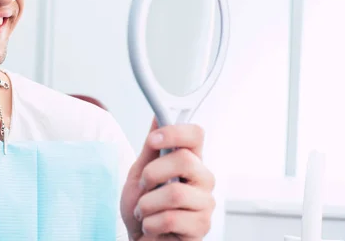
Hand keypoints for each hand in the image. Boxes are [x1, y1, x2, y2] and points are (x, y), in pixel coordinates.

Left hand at [120, 119, 215, 239]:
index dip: (175, 132)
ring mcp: (205, 204)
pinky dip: (150, 223)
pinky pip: (171, 218)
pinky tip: (151, 226)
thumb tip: (158, 116)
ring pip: (175, 193)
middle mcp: (203, 179)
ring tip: (144, 211)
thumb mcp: (140, 173)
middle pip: (185, 160)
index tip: (152, 140)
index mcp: (190, 161)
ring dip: (147, 204)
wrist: (140, 237)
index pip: (196, 135)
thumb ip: (151, 147)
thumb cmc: (143, 205)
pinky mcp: (201, 227)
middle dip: (152, 173)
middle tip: (144, 186)